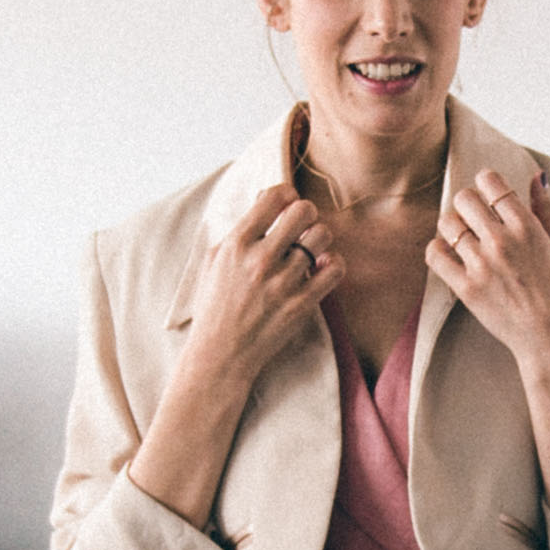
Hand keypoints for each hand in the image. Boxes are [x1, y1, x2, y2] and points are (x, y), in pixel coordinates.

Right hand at [183, 183, 341, 383]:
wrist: (220, 354)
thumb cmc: (215, 305)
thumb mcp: (214, 260)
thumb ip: (240, 230)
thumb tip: (266, 201)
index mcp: (236, 244)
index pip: (273, 197)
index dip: (285, 194)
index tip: (285, 205)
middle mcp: (261, 260)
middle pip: (304, 211)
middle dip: (305, 213)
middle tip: (301, 226)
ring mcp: (283, 283)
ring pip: (323, 236)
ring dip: (320, 238)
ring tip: (310, 249)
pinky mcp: (302, 305)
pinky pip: (335, 270)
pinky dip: (334, 263)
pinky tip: (322, 267)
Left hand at [428, 168, 549, 381]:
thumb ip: (547, 209)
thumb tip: (537, 175)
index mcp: (527, 227)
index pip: (491, 182)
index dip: (487, 182)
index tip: (489, 194)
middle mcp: (501, 242)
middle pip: (465, 198)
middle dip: (469, 202)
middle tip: (475, 217)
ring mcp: (481, 265)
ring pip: (447, 223)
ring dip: (453, 225)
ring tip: (464, 238)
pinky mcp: (466, 288)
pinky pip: (435, 255)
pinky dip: (437, 249)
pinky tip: (449, 254)